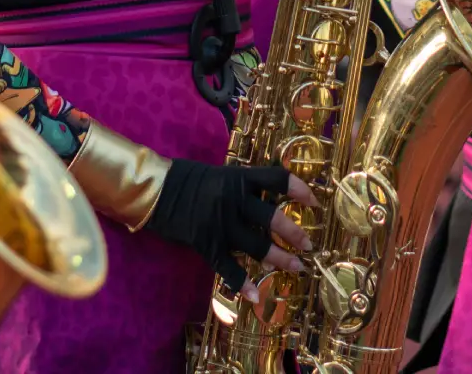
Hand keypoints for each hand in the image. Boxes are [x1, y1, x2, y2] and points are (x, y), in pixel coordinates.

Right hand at [145, 160, 316, 295]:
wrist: (156, 191)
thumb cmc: (189, 179)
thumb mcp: (221, 174)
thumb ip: (244, 186)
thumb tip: (271, 196)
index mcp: (239, 177)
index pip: (277, 178)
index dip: (299, 188)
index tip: (315, 201)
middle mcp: (234, 200)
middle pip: (272, 217)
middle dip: (294, 233)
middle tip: (308, 245)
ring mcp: (220, 223)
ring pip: (257, 245)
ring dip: (279, 258)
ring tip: (296, 268)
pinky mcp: (206, 243)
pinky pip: (228, 267)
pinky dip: (242, 283)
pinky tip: (256, 296)